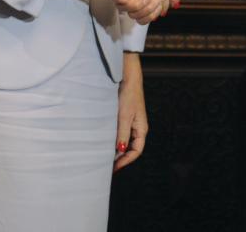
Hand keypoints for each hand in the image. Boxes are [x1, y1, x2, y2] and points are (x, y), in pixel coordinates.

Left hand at [114, 54, 146, 171]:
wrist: (127, 77)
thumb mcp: (124, 116)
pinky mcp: (123, 117)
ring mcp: (130, 123)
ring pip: (123, 141)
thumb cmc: (129, 95)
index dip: (126, 161)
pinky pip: (119, 132)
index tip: (114, 168)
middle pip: (130, 148)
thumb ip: (122, 133)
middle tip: (107, 166)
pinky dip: (112, 139)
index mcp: (141, 129)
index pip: (136, 151)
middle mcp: (137, 128)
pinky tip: (103, 142)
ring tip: (104, 156)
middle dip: (120, 158)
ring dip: (115, 149)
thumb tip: (120, 149)